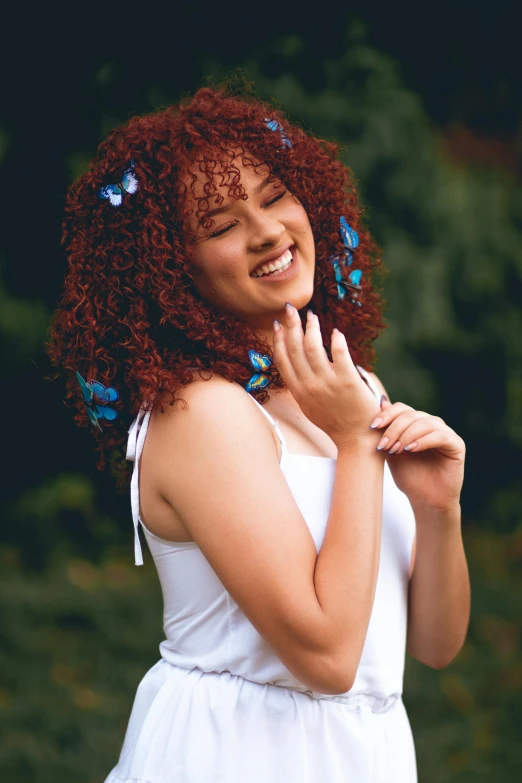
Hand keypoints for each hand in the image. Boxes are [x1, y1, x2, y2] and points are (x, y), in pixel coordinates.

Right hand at [273, 304, 379, 447]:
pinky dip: (335, 340)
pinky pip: (338, 353)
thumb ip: (300, 386)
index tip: (276, 324)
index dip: (278, 339)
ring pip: (313, 347)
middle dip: (291, 325)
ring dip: (311, 327)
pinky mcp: (347, 380)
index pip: (282, 360)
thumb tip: (296, 365)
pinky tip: (335, 332)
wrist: (356, 438)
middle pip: (295, 348)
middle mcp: (309, 386)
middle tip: (290, 308)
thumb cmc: (334, 422)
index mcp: (298, 391)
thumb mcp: (309, 406)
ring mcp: (328, 383)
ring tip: (312, 316)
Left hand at [370, 397, 465, 510]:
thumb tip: (381, 401)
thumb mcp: (391, 451)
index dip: (387, 415)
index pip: (402, 409)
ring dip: (407, 435)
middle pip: (411, 415)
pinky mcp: (456, 444)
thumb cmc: (409, 477)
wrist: (425, 500)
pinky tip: (411, 449)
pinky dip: (423, 440)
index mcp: (415, 424)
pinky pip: (440, 435)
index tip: (372, 427)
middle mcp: (431, 424)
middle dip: (394, 429)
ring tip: (396, 450)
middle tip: (384, 446)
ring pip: (425, 422)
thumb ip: (387, 430)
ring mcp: (445, 433)